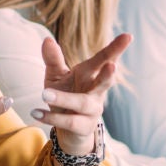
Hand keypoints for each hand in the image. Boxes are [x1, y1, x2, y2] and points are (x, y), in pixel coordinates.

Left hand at [35, 34, 131, 155]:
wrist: (67, 129)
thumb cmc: (64, 95)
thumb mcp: (57, 76)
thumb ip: (53, 59)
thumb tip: (47, 39)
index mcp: (91, 75)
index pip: (104, 60)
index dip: (116, 49)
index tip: (128, 36)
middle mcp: (96, 92)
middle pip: (105, 82)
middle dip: (108, 75)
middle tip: (112, 66)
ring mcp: (93, 110)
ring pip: (83, 103)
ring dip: (65, 98)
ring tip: (45, 93)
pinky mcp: (83, 127)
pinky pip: (69, 122)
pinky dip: (52, 117)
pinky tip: (36, 112)